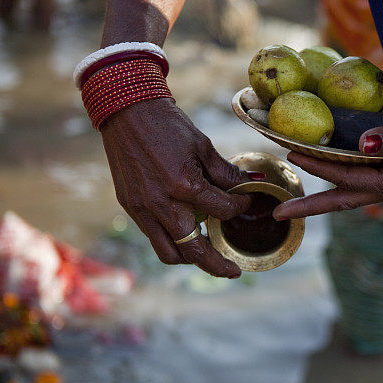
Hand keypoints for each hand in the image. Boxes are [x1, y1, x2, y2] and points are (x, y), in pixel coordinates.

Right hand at [100, 98, 252, 276]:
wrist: (127, 111)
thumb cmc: (168, 125)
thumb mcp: (203, 146)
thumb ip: (227, 172)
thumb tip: (254, 183)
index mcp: (185, 185)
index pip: (222, 211)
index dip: (240, 206)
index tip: (246, 201)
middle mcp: (162, 204)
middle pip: (194, 250)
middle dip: (217, 265)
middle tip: (233, 270)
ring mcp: (143, 209)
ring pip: (169, 253)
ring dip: (190, 259)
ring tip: (208, 255)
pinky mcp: (130, 207)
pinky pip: (153, 237)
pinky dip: (172, 243)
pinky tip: (186, 236)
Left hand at [273, 116, 382, 218]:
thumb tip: (363, 143)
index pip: (348, 178)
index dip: (319, 167)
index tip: (292, 156)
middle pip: (343, 200)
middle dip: (311, 206)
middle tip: (281, 212)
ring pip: (353, 190)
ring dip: (325, 189)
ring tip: (300, 189)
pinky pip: (368, 177)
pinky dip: (347, 174)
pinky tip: (339, 166)